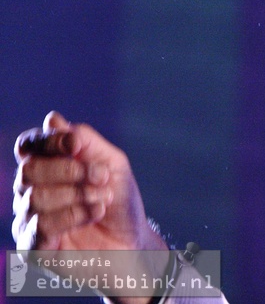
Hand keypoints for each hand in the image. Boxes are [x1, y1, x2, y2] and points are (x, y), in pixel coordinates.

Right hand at [12, 111, 166, 252]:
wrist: (133, 241)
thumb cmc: (119, 201)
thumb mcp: (112, 163)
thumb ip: (85, 141)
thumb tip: (52, 119)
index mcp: (45, 167)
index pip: (28, 146)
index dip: (48, 141)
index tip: (76, 145)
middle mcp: (29, 192)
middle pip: (28, 170)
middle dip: (69, 170)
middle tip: (102, 176)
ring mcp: (28, 221)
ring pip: (36, 198)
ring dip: (78, 194)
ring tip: (103, 198)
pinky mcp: (33, 249)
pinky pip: (40, 226)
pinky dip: (73, 215)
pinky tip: (95, 212)